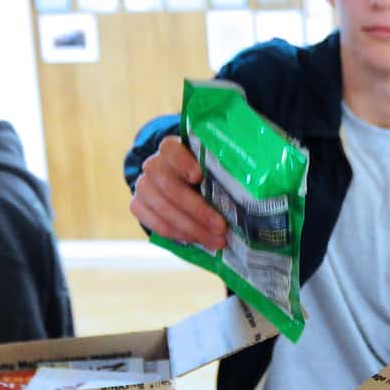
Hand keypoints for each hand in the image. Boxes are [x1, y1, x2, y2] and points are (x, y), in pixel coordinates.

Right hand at [128, 136, 227, 250]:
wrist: (176, 182)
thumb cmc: (202, 174)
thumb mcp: (211, 166)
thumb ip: (221, 172)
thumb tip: (252, 190)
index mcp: (171, 148)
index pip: (170, 149)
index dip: (183, 162)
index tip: (199, 176)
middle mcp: (153, 165)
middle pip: (170, 187)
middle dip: (197, 210)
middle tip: (221, 227)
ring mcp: (143, 186)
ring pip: (163, 209)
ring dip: (192, 228)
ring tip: (215, 240)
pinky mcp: (138, 206)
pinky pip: (156, 225)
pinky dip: (179, 235)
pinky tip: (198, 240)